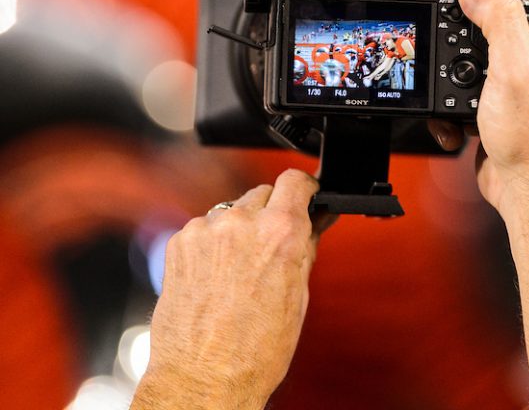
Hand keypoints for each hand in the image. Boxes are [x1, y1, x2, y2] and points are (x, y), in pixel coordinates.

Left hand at [131, 169, 333, 409]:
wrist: (203, 380)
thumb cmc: (254, 350)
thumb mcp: (299, 294)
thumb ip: (305, 245)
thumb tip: (315, 219)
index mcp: (280, 232)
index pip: (296, 180)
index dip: (304, 188)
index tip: (304, 195)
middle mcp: (242, 223)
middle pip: (264, 193)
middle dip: (271, 213)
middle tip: (270, 246)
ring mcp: (207, 229)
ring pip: (233, 210)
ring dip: (240, 228)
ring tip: (238, 269)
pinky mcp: (180, 241)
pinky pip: (205, 227)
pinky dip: (212, 243)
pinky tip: (215, 275)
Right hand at [430, 0, 528, 213]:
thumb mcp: (515, 67)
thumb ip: (496, 14)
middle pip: (509, 1)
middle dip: (471, 7)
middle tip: (443, 6)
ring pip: (492, 37)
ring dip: (462, 49)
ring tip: (446, 60)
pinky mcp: (519, 94)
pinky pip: (485, 70)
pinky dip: (462, 82)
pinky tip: (456, 105)